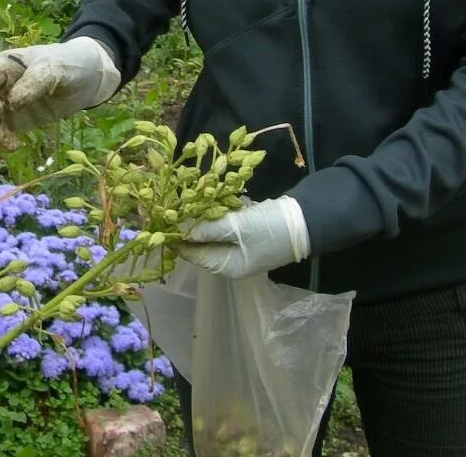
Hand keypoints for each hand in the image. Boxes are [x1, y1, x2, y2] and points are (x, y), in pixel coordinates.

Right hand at [0, 37, 119, 149]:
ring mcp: (5, 101)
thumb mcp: (55, 67)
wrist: (88, 77)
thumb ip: (35, 82)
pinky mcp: (15, 119)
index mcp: (5, 64)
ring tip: (10, 145)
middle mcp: (0, 83)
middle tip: (1, 136)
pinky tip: (13, 146)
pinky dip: (0, 140)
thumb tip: (13, 103)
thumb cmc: (69, 63)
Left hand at [179, 196, 310, 278]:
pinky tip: (213, 199)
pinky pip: (225, 224)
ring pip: (212, 231)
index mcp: (226, 266)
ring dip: (203, 216)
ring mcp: (240, 247)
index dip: (175, 237)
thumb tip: (179, 232)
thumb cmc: (270, 229)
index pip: (192, 253)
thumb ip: (207, 230)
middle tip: (174, 203)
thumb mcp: (236, 228)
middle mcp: (230, 261)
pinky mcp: (248, 233)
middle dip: (189, 224)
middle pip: (201, 242)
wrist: (306, 221)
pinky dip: (219, 213)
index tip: (160, 219)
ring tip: (189, 198)